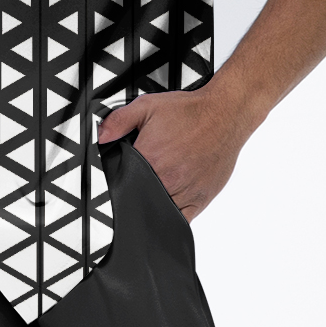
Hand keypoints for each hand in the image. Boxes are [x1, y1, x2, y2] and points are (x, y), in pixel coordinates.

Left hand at [96, 81, 252, 219]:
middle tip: (142, 180)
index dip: (120, 182)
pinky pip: (182, 220)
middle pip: (141, 200)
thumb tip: (101, 136)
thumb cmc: (190, 112)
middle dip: (137, 193)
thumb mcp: (147, 106)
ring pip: (159, 212)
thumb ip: (119, 120)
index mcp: (149, 159)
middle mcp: (166, 180)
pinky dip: (173, 218)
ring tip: (155, 191)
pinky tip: (168, 207)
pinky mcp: (201, 199)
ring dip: (154, 206)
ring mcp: (185, 192)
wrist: (225, 114)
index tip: (123, 178)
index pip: (123, 183)